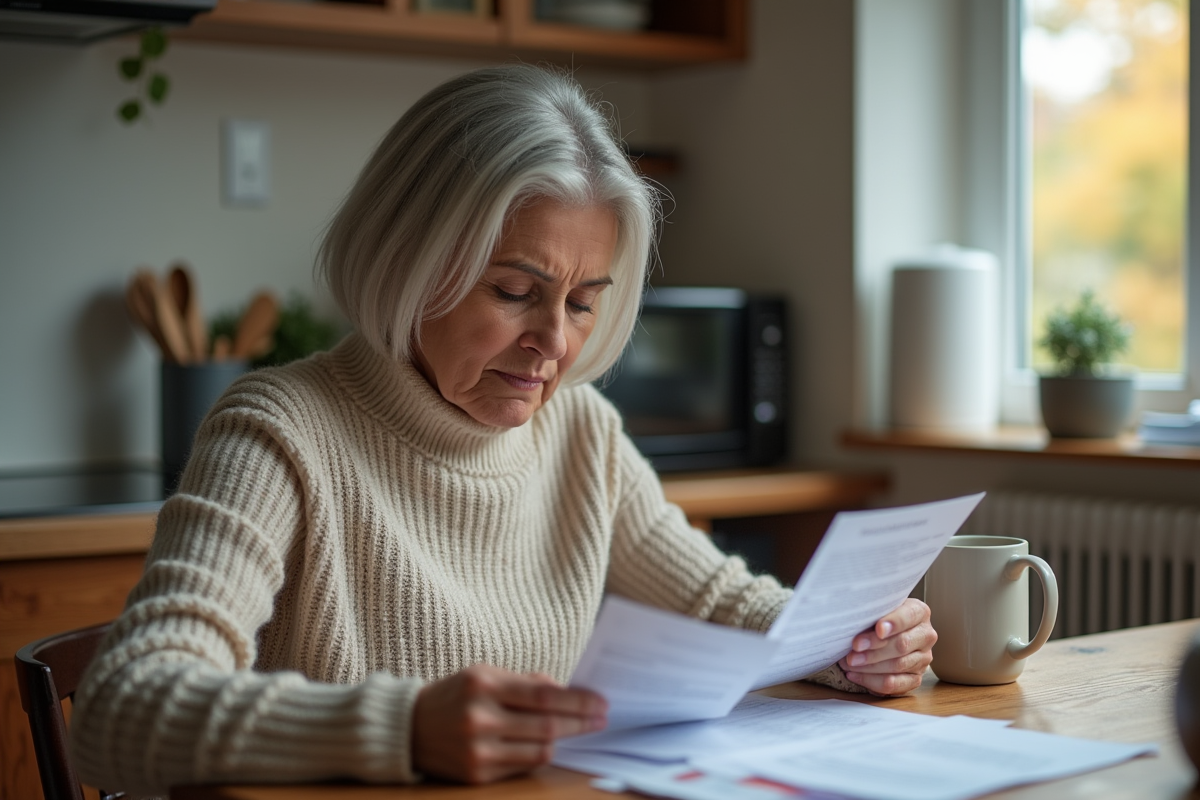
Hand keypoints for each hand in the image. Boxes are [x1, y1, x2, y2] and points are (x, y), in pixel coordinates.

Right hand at [412, 664, 606, 783]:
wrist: (407, 728)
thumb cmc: (454, 695)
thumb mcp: (484, 675)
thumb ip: (525, 682)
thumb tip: (566, 692)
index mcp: (483, 685)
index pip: (544, 696)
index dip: (578, 701)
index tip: (600, 703)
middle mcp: (480, 718)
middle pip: (547, 726)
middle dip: (580, 722)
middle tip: (601, 718)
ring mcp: (477, 751)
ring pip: (540, 751)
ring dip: (563, 740)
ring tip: (577, 730)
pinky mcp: (476, 775)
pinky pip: (523, 767)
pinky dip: (538, 754)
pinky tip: (546, 744)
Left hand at [838, 597, 935, 695]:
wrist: (885, 636)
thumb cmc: (877, 619)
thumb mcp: (877, 610)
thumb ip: (874, 612)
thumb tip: (857, 620)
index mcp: (919, 613)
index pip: (909, 617)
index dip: (894, 623)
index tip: (878, 629)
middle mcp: (925, 636)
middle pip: (902, 644)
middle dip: (875, 647)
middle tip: (854, 648)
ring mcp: (923, 659)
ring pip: (897, 665)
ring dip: (869, 665)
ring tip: (849, 662)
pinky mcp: (915, 679)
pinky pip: (894, 684)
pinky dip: (871, 681)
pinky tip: (854, 675)